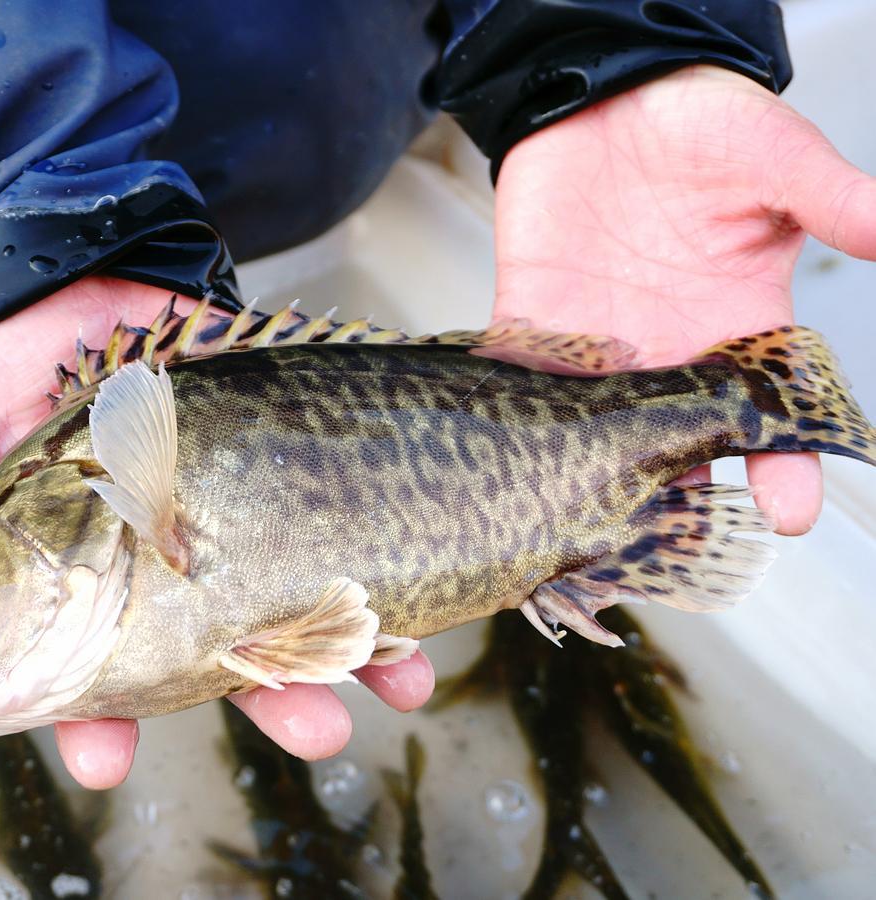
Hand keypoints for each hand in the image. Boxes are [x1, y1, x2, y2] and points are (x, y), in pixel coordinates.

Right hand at [0, 276, 434, 787]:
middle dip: (268, 699)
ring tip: (398, 684)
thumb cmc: (22, 361)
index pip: (86, 673)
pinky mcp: (283, 477)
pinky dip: (389, 576)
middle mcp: (167, 572)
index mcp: (84, 582)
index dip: (93, 724)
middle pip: (220, 660)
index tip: (106, 761)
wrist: (94, 277)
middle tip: (313, 732)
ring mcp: (233, 528)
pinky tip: (425, 610)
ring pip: (295, 611)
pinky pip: (339, 535)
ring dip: (351, 652)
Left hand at [494, 65, 875, 533]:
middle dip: (682, 499)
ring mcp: (599, 345)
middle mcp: (670, 352)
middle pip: (680, 445)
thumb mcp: (776, 158)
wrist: (614, 97)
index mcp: (740, 327)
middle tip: (678, 548)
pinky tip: (509, 460)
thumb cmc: (703, 127)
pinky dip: (513, 418)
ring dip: (590, 478)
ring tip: (589, 529)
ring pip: (595, 435)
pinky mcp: (534, 323)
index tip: (789, 515)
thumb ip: (830, 199)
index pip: (771, 415)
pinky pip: (520, 383)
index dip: (784, 467)